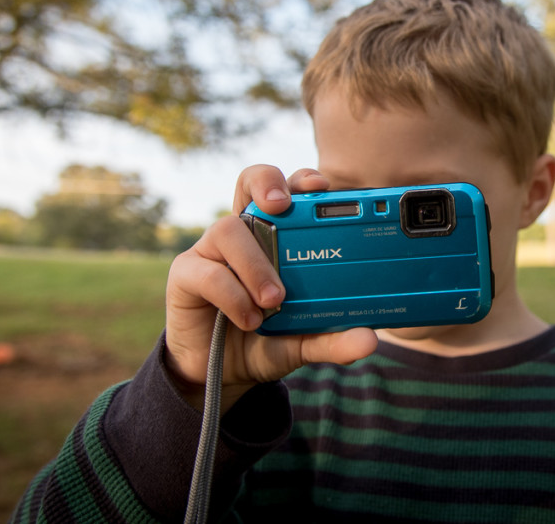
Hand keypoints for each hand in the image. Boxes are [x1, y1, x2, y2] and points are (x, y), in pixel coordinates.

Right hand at [164, 165, 377, 410]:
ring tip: (274, 300)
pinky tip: (250, 319)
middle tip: (283, 206)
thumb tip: (368, 340)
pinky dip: (233, 295)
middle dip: (267, 183)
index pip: (289, 192)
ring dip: (255, 264)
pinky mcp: (186, 274)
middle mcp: (244, 234)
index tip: (321, 186)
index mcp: (276, 237)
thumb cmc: (265, 342)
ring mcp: (212, 251)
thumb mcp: (305, 342)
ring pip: (228, 230)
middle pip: (250, 182)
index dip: (301, 180)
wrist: (221, 375)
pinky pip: (209, 272)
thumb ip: (333, 338)